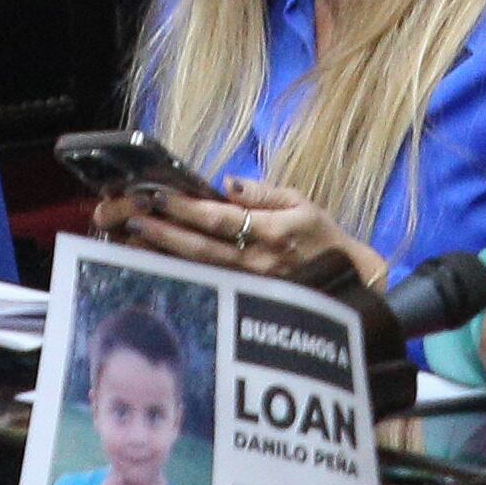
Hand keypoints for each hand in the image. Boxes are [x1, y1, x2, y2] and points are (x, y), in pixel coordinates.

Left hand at [91, 176, 386, 289]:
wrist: (350, 282)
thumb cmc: (321, 237)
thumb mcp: (301, 204)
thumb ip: (263, 193)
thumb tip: (229, 183)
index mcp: (273, 233)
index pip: (223, 220)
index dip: (189, 209)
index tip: (160, 196)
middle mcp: (259, 262)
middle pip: (205, 248)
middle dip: (167, 232)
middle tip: (135, 217)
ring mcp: (252, 286)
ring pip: (202, 270)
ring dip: (167, 254)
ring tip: (134, 240)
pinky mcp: (248, 301)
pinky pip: (209, 285)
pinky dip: (181, 274)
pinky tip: (156, 264)